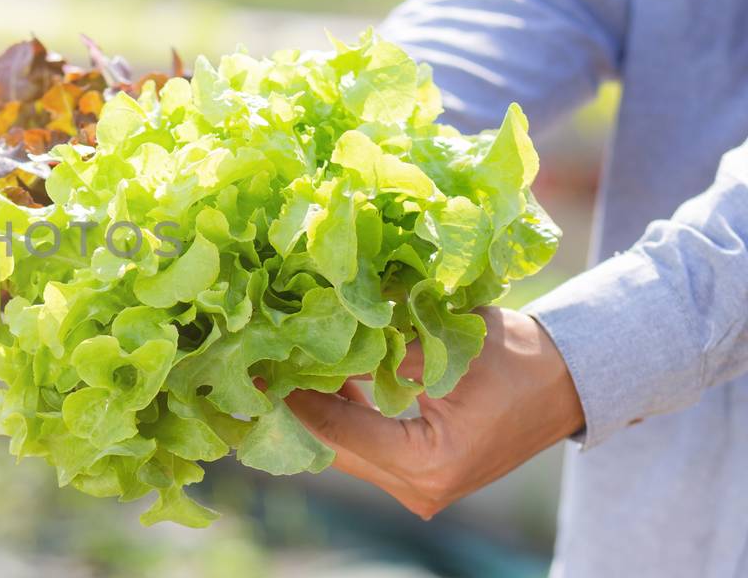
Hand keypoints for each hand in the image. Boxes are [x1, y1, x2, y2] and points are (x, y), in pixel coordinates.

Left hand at [284, 306, 584, 518]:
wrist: (570, 381)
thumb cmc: (517, 357)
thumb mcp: (444, 345)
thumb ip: (381, 352)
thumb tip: (317, 339)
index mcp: (430, 462)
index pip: (341, 431)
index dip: (297, 398)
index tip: (260, 370)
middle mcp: (422, 490)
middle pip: (338, 450)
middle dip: (301, 408)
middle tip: (263, 368)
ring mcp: (423, 491)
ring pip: (350, 453)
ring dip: (322, 414)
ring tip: (288, 370)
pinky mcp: (425, 480)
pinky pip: (370, 452)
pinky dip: (348, 420)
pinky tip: (327, 383)